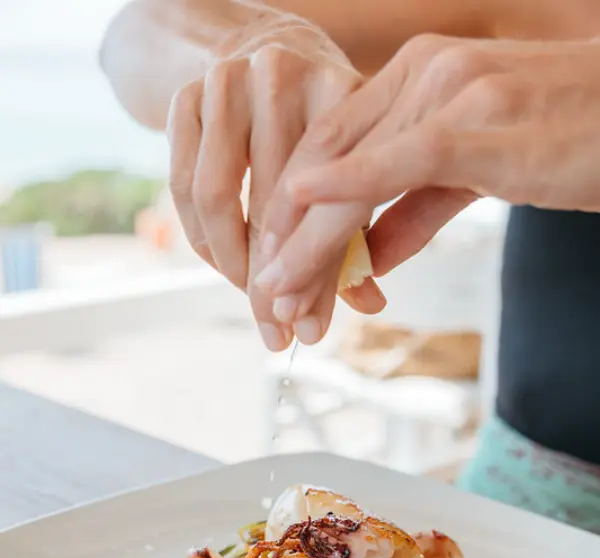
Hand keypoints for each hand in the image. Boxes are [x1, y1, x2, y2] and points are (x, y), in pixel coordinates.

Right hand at [166, 16, 385, 350]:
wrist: (257, 49)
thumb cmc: (318, 124)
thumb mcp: (352, 163)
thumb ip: (359, 230)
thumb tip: (370, 306)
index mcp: (340, 90)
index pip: (329, 199)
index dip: (318, 273)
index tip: (310, 331)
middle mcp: (282, 76)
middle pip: (273, 202)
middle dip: (274, 281)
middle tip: (276, 333)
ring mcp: (226, 82)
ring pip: (219, 196)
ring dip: (232, 263)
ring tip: (250, 302)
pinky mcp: (183, 96)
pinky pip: (183, 186)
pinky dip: (202, 237)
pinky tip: (225, 267)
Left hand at [257, 36, 599, 303]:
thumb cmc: (569, 141)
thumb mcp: (477, 174)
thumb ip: (414, 211)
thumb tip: (365, 259)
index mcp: (419, 78)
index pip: (331, 145)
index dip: (293, 210)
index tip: (273, 263)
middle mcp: (423, 73)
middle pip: (326, 159)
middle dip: (287, 235)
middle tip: (264, 295)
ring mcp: (449, 91)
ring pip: (350, 170)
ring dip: (308, 241)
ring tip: (278, 293)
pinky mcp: (478, 121)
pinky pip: (399, 160)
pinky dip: (348, 189)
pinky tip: (308, 217)